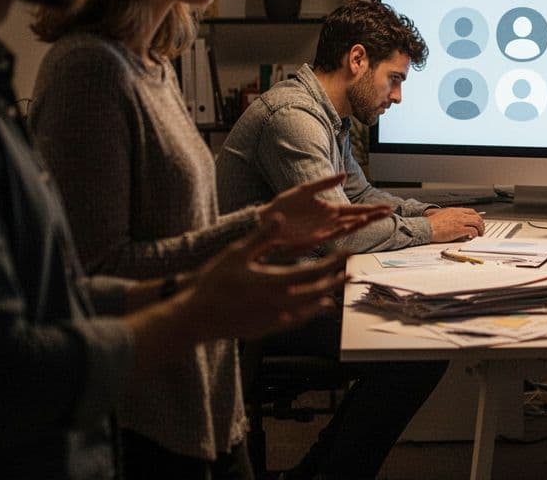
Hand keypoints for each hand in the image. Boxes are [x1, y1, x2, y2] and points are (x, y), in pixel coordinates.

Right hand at [180, 217, 350, 340]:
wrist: (196, 317)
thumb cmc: (214, 283)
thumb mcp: (236, 253)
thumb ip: (261, 236)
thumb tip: (280, 217)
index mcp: (274, 282)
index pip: (313, 272)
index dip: (333, 263)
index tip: (348, 255)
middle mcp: (279, 303)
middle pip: (317, 293)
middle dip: (336, 282)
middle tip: (350, 274)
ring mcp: (274, 319)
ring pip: (308, 310)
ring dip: (324, 298)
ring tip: (335, 292)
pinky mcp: (267, 329)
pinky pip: (295, 321)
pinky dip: (308, 313)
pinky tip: (312, 309)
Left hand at [258, 174, 392, 251]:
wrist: (265, 220)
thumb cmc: (284, 205)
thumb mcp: (305, 190)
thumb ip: (324, 183)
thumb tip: (344, 175)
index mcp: (329, 209)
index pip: (356, 209)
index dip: (372, 208)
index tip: (388, 207)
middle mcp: (330, 221)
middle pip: (356, 218)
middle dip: (373, 216)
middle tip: (389, 212)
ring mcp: (323, 230)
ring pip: (347, 227)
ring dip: (360, 222)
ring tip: (373, 217)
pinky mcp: (313, 238)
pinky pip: (331, 234)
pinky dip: (342, 229)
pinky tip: (351, 224)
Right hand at [427, 207, 484, 242]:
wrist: (426, 227)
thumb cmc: (431, 224)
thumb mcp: (442, 216)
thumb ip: (450, 218)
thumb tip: (455, 224)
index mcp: (454, 210)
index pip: (471, 211)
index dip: (476, 217)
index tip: (478, 222)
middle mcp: (459, 214)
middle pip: (476, 216)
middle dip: (481, 224)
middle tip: (481, 230)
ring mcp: (459, 221)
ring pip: (477, 222)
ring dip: (480, 229)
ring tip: (479, 235)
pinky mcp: (459, 229)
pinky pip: (472, 231)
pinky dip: (475, 234)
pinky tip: (472, 237)